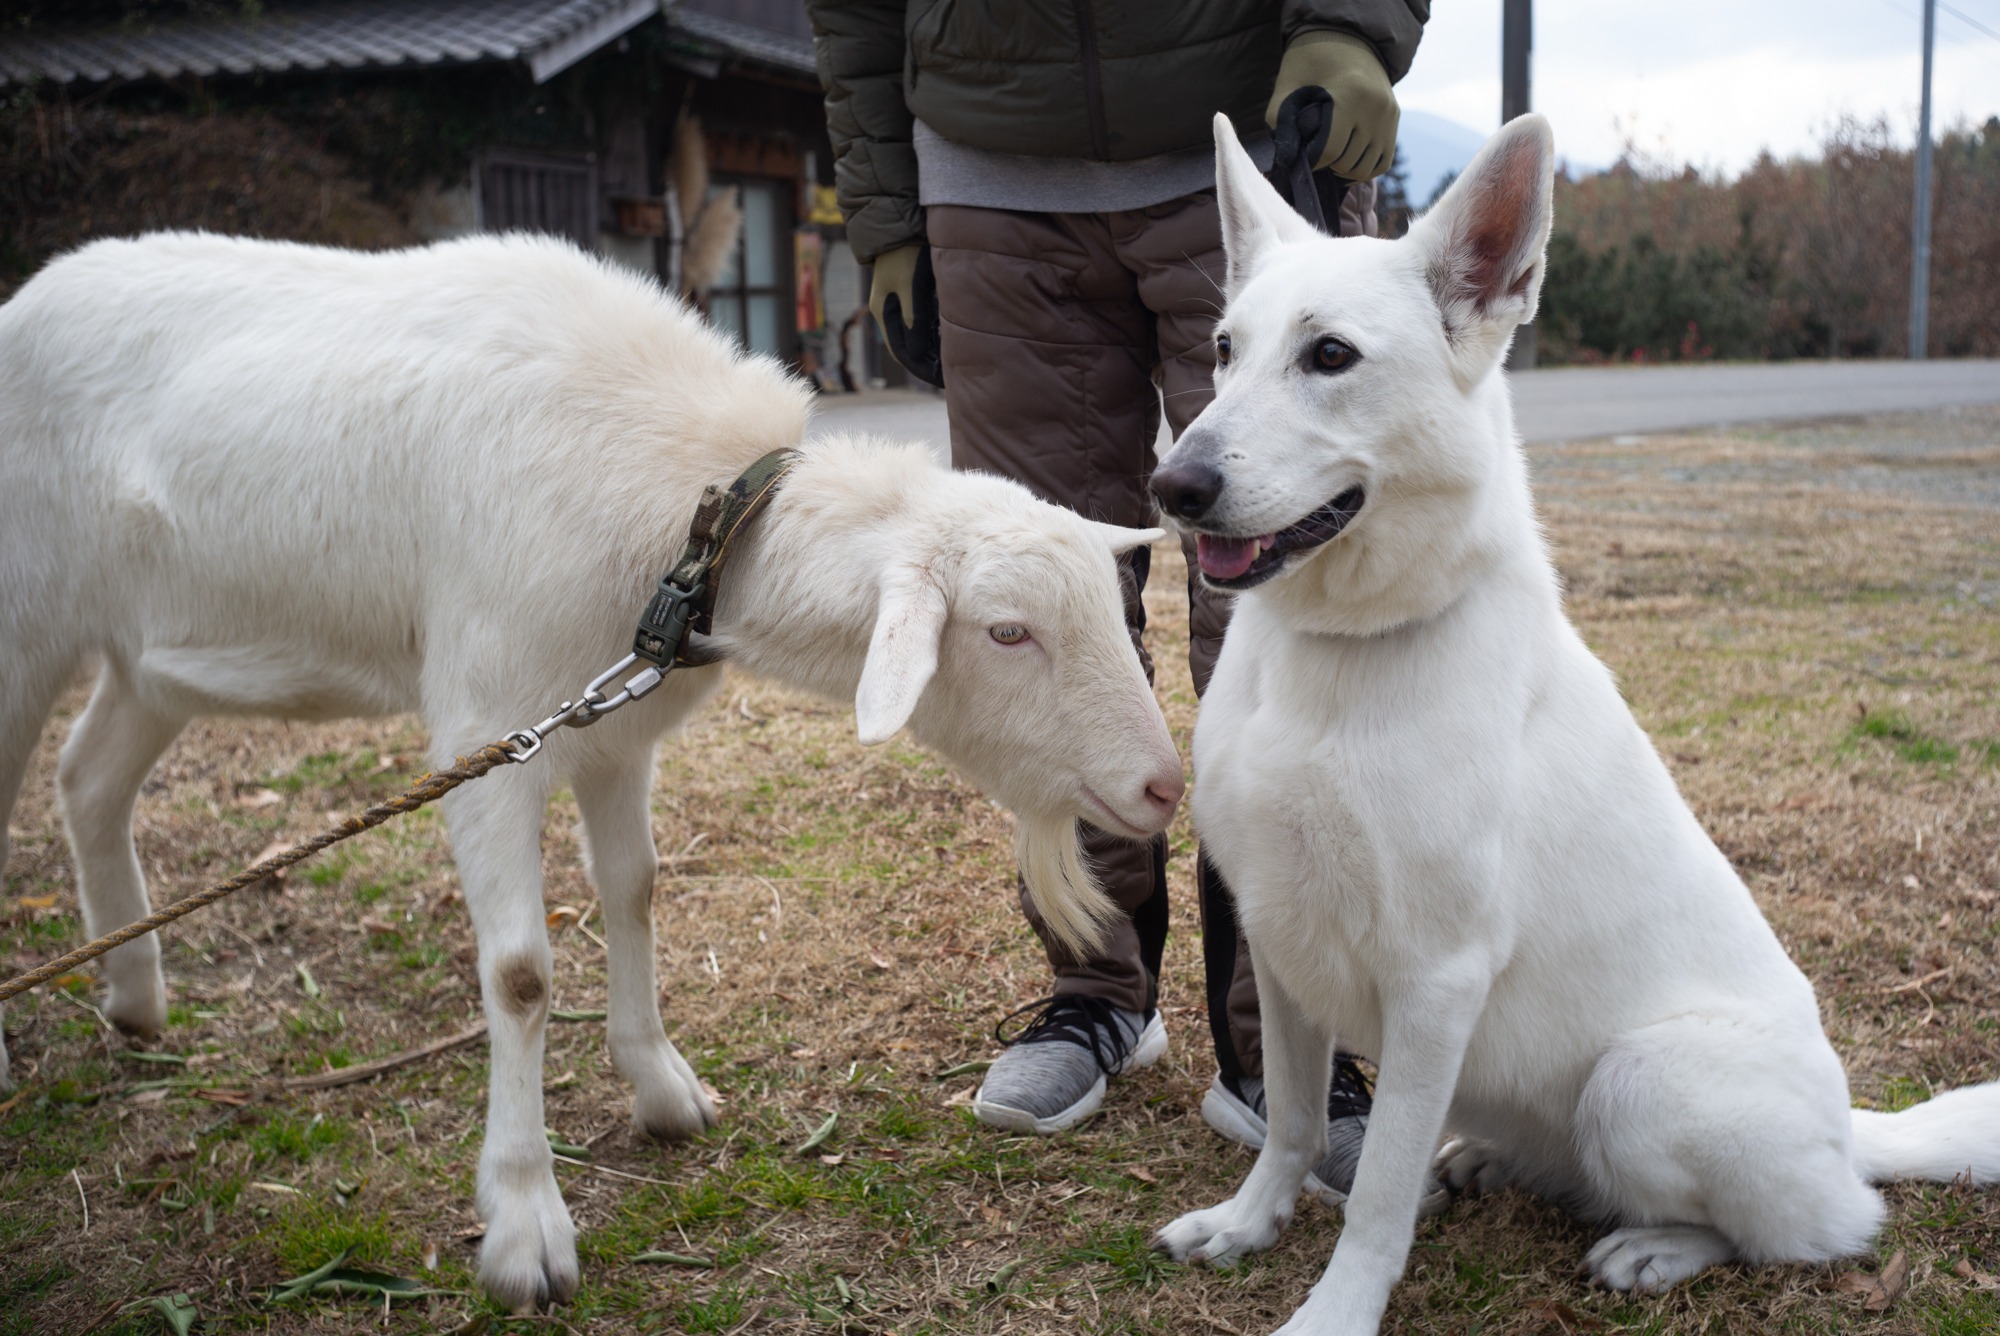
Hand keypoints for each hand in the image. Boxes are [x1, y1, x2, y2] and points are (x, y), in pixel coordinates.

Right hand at [868, 243, 943, 387]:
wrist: (898, 223)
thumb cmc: (904, 254)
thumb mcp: (910, 287)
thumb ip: (914, 318)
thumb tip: (916, 350)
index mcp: (885, 313)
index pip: (901, 352)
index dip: (919, 367)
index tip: (940, 379)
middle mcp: (889, 310)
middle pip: (908, 344)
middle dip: (927, 359)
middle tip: (951, 372)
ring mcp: (898, 300)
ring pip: (916, 332)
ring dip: (931, 345)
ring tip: (953, 358)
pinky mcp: (910, 291)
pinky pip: (921, 318)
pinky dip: (933, 329)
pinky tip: (950, 333)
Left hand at [1266, 31, 1398, 179]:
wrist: (1346, 37)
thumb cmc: (1309, 62)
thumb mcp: (1287, 86)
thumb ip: (1279, 122)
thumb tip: (1288, 160)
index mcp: (1350, 95)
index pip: (1330, 151)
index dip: (1312, 161)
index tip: (1302, 156)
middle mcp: (1375, 107)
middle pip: (1348, 163)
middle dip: (1327, 166)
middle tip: (1314, 156)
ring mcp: (1389, 114)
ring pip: (1366, 168)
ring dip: (1344, 171)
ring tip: (1328, 161)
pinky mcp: (1394, 119)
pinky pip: (1383, 162)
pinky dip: (1365, 169)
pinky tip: (1346, 165)